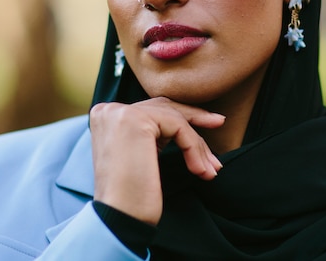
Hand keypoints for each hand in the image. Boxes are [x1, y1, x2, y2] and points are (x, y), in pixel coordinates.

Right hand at [90, 97, 224, 224]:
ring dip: (197, 144)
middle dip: (194, 117)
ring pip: (174, 117)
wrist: (119, 219)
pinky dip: (193, 147)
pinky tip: (200, 170)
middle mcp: (109, 110)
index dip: (181, 117)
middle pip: (163, 106)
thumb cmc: (131, 197)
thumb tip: (183, 126)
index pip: (151, 108)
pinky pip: (178, 126)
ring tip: (211, 168)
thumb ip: (150, 135)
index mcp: (106, 117)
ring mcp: (120, 113)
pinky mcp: (135, 121)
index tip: (207, 127)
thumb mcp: (138, 156)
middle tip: (219, 122)